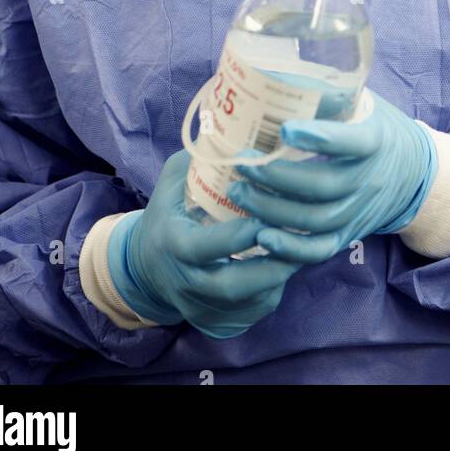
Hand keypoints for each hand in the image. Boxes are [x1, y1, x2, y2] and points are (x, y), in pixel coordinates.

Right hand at [107, 149, 302, 338]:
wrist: (144, 266)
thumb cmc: (169, 211)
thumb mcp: (175, 178)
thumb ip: (204, 157)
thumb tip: (242, 127)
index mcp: (171, 243)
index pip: (204, 247)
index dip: (237, 238)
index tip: (267, 219)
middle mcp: (183, 283)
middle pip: (231, 286)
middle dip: (270, 266)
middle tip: (301, 240)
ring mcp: (198, 308)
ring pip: (247, 303)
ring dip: (278, 279)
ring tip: (305, 250)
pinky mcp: (214, 323)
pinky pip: (251, 314)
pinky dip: (272, 292)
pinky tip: (287, 266)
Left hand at [226, 91, 436, 264]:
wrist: (413, 174)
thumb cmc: (375, 127)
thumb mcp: (362, 103)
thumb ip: (328, 95)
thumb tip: (274, 74)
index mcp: (374, 139)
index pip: (352, 142)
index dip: (320, 138)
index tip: (285, 130)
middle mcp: (369, 179)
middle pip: (324, 186)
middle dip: (279, 179)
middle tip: (244, 166)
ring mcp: (359, 211)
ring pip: (316, 220)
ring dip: (274, 210)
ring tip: (240, 194)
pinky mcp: (350, 234)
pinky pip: (320, 250)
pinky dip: (290, 249)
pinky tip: (261, 235)